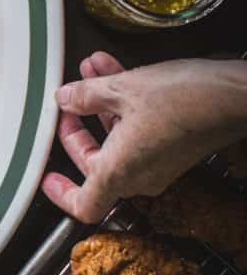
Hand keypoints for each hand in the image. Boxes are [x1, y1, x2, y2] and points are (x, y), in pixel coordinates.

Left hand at [41, 52, 246, 222]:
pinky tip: (112, 69)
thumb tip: (67, 98)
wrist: (237, 95)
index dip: (61, 193)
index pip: (84, 204)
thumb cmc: (185, 99)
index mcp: (119, 173)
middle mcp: (139, 176)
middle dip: (77, 129)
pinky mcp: (173, 146)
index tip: (47, 177)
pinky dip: (123, 104)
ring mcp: (158, 162)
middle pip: (94, 164)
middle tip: (67, 104)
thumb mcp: (122, 88)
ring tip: (89, 71)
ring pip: (116, 139)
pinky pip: (137, 130)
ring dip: (100, 104)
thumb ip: (86, 95)